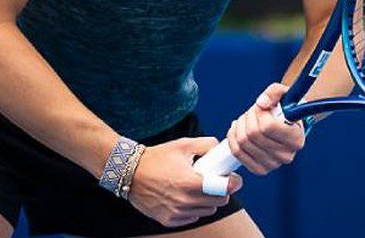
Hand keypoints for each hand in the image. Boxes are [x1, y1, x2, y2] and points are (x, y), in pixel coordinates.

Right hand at [127, 136, 242, 227]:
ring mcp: (176, 213)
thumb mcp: (183, 145)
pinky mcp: (169, 220)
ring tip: (199, 187)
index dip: (233, 183)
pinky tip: (186, 196)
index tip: (234, 179)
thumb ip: (206, 145)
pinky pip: (192, 217)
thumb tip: (220, 149)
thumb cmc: (157, 157)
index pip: (223, 189)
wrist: (130, 172)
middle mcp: (184, 201)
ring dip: (208, 201)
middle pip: (219, 202)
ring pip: (207, 211)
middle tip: (216, 181)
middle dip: (221, 190)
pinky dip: (194, 208)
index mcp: (190, 182)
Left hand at [226, 83, 306, 174]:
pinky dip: (232, 138)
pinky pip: (238, 153)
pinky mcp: (260, 169)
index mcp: (296, 138)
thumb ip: (274, 92)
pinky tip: (237, 129)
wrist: (286, 124)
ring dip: (239, 126)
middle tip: (252, 111)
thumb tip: (261, 103)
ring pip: (243, 142)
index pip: (268, 126)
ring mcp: (273, 164)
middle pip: (253, 134)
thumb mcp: (284, 93)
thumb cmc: (285, 109)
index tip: (262, 107)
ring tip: (246, 119)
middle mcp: (287, 155)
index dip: (260, 113)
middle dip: (248, 117)